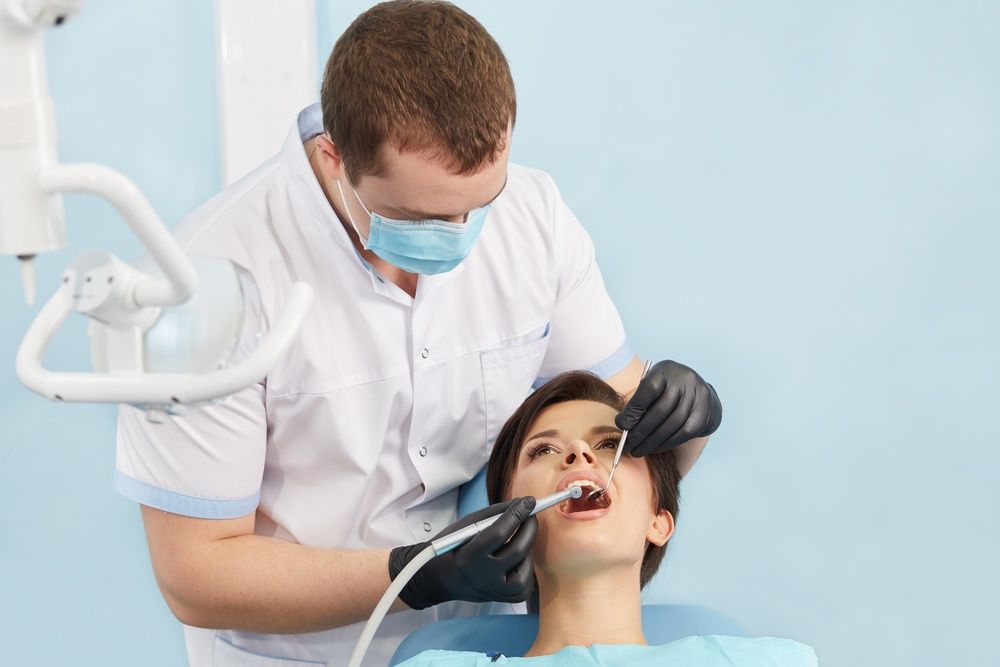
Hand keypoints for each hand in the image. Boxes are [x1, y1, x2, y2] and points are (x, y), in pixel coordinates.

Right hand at [388, 496, 537, 608]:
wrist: (440, 580)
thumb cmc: (452, 549)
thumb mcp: (466, 527)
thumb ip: (495, 514)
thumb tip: (522, 504)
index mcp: (469, 557)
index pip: (500, 532)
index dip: (517, 514)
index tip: (528, 501)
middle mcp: (484, 577)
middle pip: (518, 549)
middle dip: (529, 527)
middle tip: (531, 514)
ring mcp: (497, 591)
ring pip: (525, 562)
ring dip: (526, 545)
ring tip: (516, 538)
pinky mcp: (508, 599)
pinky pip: (528, 578)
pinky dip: (526, 563)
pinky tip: (515, 558)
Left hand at [616, 360, 721, 455]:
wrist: (698, 391)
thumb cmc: (666, 390)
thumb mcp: (652, 387)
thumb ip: (638, 402)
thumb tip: (623, 424)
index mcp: (666, 370)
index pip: (648, 389)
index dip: (634, 410)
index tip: (622, 426)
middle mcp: (684, 380)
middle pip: (660, 410)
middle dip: (640, 432)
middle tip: (628, 445)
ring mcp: (697, 396)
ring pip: (671, 425)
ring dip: (652, 442)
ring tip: (638, 450)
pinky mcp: (704, 413)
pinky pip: (683, 433)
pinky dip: (666, 443)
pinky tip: (655, 448)